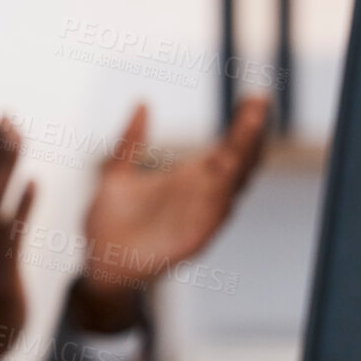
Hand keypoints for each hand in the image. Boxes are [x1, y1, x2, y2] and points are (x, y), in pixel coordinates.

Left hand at [71, 95, 270, 328]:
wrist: (99, 263)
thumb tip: (142, 103)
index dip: (246, 124)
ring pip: (234, 182)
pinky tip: (228, 166)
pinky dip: (225, 190)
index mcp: (191, 177)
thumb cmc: (110, 222)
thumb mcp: (116, 172)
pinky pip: (216, 211)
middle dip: (253, 133)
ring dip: (245, 155)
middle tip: (261, 102)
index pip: (229, 146)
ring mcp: (203, 215)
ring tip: (251, 125)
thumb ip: (131, 140)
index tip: (256, 96)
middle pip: (242, 160)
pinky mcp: (196, 236)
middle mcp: (204, 195)